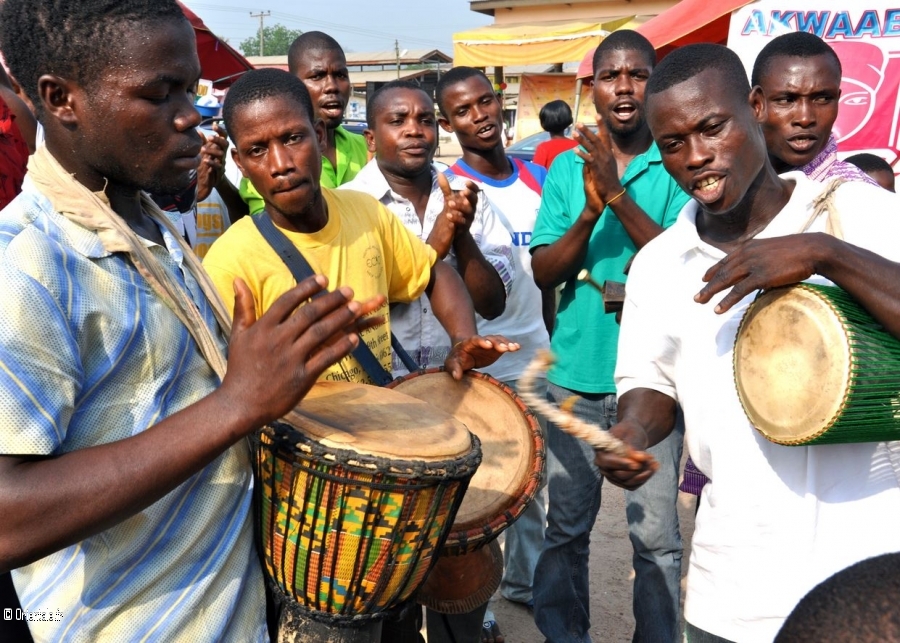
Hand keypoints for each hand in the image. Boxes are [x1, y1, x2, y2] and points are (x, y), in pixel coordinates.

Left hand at [196, 128, 228, 202]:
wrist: (210, 181)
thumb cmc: (208, 164)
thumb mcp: (204, 152)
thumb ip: (203, 142)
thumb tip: (197, 131)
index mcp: (219, 148)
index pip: (223, 137)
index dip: (220, 130)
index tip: (214, 125)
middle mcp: (222, 154)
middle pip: (225, 144)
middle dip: (218, 140)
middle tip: (209, 137)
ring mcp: (222, 163)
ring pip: (221, 155)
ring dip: (212, 151)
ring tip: (202, 150)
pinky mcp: (219, 172)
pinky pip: (217, 167)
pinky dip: (211, 163)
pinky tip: (205, 161)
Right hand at [221, 275, 385, 426]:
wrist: (240, 404)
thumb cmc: (240, 369)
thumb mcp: (237, 335)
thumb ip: (243, 307)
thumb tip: (238, 279)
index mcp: (263, 328)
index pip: (288, 301)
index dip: (307, 288)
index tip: (323, 279)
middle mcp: (278, 340)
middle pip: (309, 314)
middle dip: (331, 300)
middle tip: (349, 290)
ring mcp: (291, 359)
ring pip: (320, 333)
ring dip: (341, 318)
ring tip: (356, 307)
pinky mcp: (302, 377)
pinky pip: (326, 358)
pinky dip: (342, 348)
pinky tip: (355, 339)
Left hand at [444, 334, 519, 379]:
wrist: (463, 354)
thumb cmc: (456, 359)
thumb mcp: (452, 364)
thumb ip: (454, 368)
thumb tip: (457, 376)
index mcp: (468, 343)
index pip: (475, 340)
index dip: (482, 342)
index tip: (488, 345)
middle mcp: (481, 341)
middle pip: (490, 339)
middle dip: (497, 343)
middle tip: (504, 348)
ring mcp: (490, 344)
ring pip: (498, 340)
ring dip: (506, 343)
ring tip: (514, 348)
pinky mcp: (496, 349)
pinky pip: (504, 345)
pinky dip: (510, 345)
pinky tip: (517, 347)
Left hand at [574, 120, 622, 214]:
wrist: (613, 191)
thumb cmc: (610, 179)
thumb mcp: (610, 164)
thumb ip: (607, 155)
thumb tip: (606, 148)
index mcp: (609, 153)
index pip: (605, 136)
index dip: (601, 125)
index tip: (597, 115)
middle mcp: (606, 154)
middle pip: (597, 138)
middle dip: (587, 130)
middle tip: (579, 123)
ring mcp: (602, 161)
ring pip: (591, 147)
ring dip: (582, 139)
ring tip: (574, 133)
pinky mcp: (597, 168)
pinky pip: (588, 159)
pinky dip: (582, 154)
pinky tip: (574, 150)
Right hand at [593, 421, 658, 489]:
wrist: (632, 437)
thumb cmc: (630, 431)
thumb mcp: (632, 433)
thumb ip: (634, 444)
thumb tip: (638, 457)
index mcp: (600, 451)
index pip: (606, 461)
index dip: (621, 464)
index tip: (637, 464)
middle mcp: (603, 466)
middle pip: (619, 475)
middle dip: (638, 469)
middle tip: (651, 458)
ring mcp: (612, 475)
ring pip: (628, 482)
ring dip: (643, 474)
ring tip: (654, 462)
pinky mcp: (621, 482)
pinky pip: (633, 486)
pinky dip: (644, 478)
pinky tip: (652, 468)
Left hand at [695, 233, 827, 313]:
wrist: (813, 249)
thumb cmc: (798, 251)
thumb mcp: (773, 249)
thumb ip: (761, 258)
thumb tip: (759, 272)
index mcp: (749, 247)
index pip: (726, 260)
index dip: (713, 270)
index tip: (704, 278)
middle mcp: (746, 254)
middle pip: (721, 271)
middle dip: (707, 285)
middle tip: (696, 297)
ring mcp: (752, 264)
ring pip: (725, 280)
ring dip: (710, 292)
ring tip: (700, 302)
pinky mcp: (760, 276)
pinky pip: (738, 290)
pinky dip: (726, 301)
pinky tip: (718, 309)